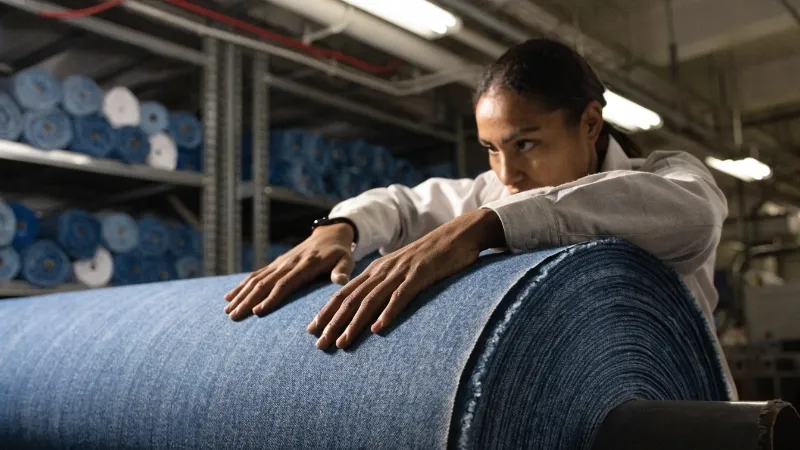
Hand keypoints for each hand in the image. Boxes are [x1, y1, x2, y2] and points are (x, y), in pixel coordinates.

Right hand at [224, 223, 355, 319]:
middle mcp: (288, 263)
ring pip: (256, 279)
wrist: (329, 234)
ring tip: (227, 311)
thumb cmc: (340, 253)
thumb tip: (341, 280)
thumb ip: (343, 270)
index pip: (285, 283)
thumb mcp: (347, 259)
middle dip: (248, 300)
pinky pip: (255, 275)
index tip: (257, 312)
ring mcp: (279, 263)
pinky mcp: (276, 264)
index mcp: (305, 265)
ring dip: (241, 295)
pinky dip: (241, 286)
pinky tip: (229, 297)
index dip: (271, 298)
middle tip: (233, 317)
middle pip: (265, 283)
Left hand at [307, 208, 503, 349]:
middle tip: (319, 345)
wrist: (457, 235)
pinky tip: (378, 329)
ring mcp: (400, 272)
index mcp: (376, 270)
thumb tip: (373, 310)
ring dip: (354, 324)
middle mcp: (382, 271)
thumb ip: (386, 286)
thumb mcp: (402, 270)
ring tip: (342, 343)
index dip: (327, 312)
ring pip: (370, 300)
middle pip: (351, 299)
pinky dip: (388, 313)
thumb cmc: (431, 257)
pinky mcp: (419, 275)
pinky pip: (400, 296)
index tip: (312, 332)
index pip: (344, 293)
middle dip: (332, 323)